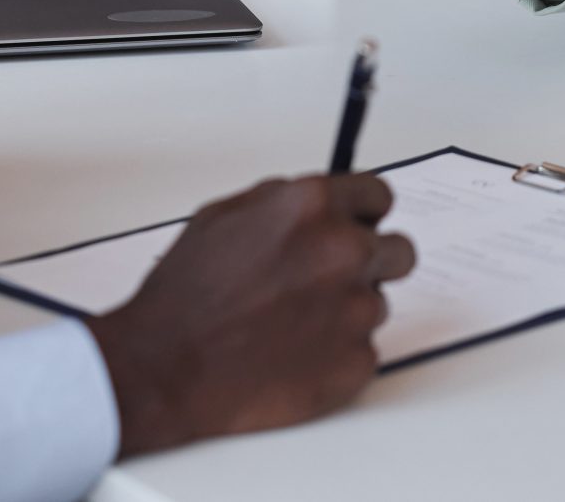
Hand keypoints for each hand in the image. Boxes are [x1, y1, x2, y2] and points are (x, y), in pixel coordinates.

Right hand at [87, 174, 417, 455]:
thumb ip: (283, 201)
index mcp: (314, 207)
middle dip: (371, 262)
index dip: (364, 214)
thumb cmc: (186, 294)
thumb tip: (321, 201)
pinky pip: (363, 351)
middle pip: (398, 251)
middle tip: (330, 282)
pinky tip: (293, 356)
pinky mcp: (356, 362)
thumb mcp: (222, 216)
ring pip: (376, 304)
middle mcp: (345, 251)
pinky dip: (336, 355)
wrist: (166, 368)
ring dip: (345, 312)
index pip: (379, 196)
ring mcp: (356, 310)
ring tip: (291, 326)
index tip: (359, 226)